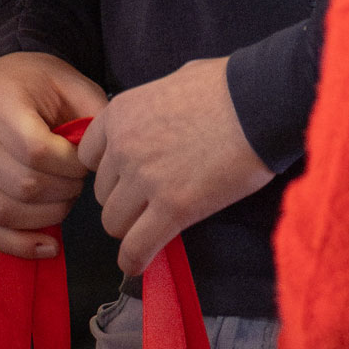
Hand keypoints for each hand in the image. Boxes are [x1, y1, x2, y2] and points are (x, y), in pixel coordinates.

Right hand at [0, 50, 108, 255]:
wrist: (0, 81)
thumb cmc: (40, 85)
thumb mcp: (74, 85)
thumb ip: (95, 118)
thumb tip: (108, 161)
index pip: (35, 150)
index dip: (70, 166)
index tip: (84, 162)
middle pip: (23, 186)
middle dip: (64, 192)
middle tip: (77, 181)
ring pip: (5, 213)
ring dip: (47, 218)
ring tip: (64, 200)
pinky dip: (18, 245)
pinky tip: (47, 244)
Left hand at [78, 56, 274, 278]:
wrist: (260, 104)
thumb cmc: (226, 87)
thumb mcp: (171, 83)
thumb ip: (151, 109)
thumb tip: (155, 120)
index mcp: (120, 114)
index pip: (87, 157)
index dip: (109, 172)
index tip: (126, 179)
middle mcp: (123, 147)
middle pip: (102, 193)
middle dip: (122, 201)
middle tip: (149, 204)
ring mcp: (145, 179)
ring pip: (114, 223)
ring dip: (130, 229)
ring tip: (151, 230)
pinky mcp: (173, 208)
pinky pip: (137, 246)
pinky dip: (135, 260)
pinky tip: (139, 265)